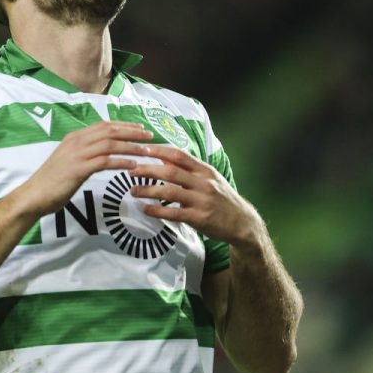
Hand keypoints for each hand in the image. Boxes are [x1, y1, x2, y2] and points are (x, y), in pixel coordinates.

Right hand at [15, 122, 153, 217]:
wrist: (34, 195)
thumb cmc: (52, 181)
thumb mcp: (68, 160)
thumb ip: (84, 153)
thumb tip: (101, 152)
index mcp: (74, 137)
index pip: (104, 125)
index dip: (124, 125)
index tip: (140, 128)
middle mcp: (76, 141)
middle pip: (110, 131)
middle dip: (133, 132)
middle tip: (150, 136)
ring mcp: (77, 154)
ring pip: (110, 144)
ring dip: (131, 146)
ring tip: (147, 151)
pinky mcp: (78, 169)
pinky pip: (105, 161)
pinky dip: (121, 161)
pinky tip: (133, 166)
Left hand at [129, 144, 264, 251]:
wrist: (242, 222)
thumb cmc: (221, 198)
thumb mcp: (210, 178)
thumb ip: (189, 168)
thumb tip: (163, 156)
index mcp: (205, 170)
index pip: (179, 155)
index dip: (159, 150)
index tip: (141, 149)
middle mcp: (204, 183)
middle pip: (171, 171)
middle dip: (148, 169)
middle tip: (130, 170)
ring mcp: (202, 201)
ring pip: (170, 192)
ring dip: (148, 190)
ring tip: (133, 190)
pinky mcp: (200, 218)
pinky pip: (174, 213)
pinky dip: (157, 211)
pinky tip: (145, 209)